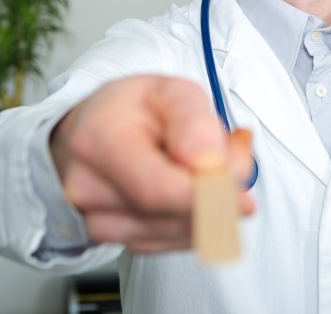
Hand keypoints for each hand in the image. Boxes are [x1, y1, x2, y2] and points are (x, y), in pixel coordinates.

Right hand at [50, 75, 254, 253]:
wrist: (95, 130)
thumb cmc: (132, 109)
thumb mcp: (170, 90)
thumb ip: (195, 122)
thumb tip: (211, 166)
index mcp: (99, 140)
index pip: (156, 189)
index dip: (207, 196)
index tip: (240, 189)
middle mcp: (90, 188)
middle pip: (174, 214)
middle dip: (220, 190)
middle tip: (235, 152)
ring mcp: (101, 220)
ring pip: (184, 231)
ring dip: (214, 203)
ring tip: (207, 162)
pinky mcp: (122, 241)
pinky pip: (179, 241)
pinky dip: (201, 217)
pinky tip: (194, 187)